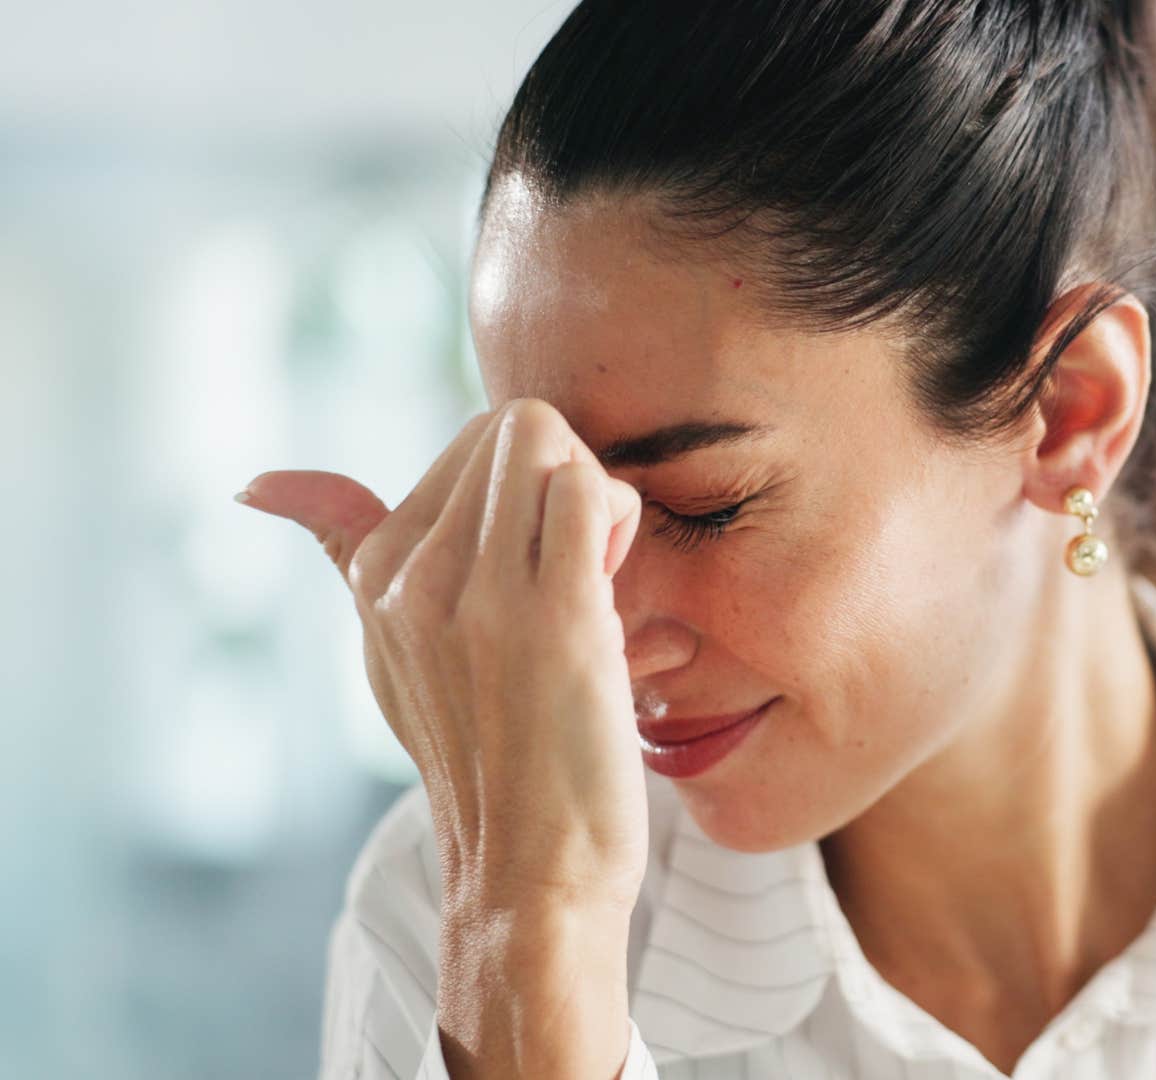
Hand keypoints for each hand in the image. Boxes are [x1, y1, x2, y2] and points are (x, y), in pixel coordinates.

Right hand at [236, 398, 649, 915]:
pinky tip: (614, 593)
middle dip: (565, 477)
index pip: (476, 439)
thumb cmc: (486, 757)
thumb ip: (343, 547)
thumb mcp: (391, 649)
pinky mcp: (553, 619)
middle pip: (517, 426)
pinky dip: (620, 521)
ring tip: (594, 581)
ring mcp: (478, 595)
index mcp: (374, 573)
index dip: (531, 487)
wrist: (529, 872)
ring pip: (554, 444)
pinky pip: (593, 492)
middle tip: (579, 567)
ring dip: (599, 499)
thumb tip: (257, 483)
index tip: (539, 566)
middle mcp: (411, 577)